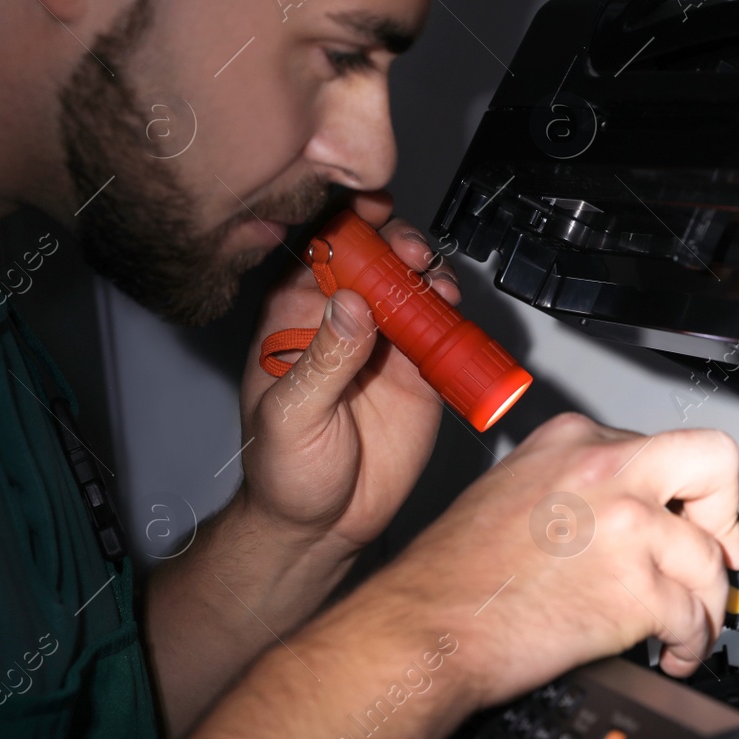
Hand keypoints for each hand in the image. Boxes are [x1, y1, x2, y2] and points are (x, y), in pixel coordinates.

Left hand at [236, 191, 462, 553]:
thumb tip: (352, 304)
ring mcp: (384, 342)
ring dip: (429, 273)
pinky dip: (453, 314)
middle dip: (396, 243)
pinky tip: (453, 311)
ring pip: (412, 285)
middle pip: (373, 257)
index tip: (368, 212)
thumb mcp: (291, 417)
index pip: (318, 251)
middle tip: (411, 255)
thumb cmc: (284, 474)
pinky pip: (443, 329)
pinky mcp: (420, 370)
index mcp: (294, 318)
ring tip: (437, 286)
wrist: (323, 527)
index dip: (344, 223)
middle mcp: (342, 321)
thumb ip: (323, 360)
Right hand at [371, 412, 738, 706]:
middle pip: (715, 464)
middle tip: (719, 549)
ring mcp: (627, 526)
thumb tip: (629, 510)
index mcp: (573, 441)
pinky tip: (674, 654)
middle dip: (727, 512)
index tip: (691, 517)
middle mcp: (606, 471)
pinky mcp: (635, 589)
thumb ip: (577, 486)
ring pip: (711, 556)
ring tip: (689, 625)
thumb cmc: (451, 574)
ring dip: (707, 602)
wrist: (424, 629)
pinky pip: (694, 616)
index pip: (663, 448)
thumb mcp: (512, 489)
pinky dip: (692, 644)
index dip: (684, 493)